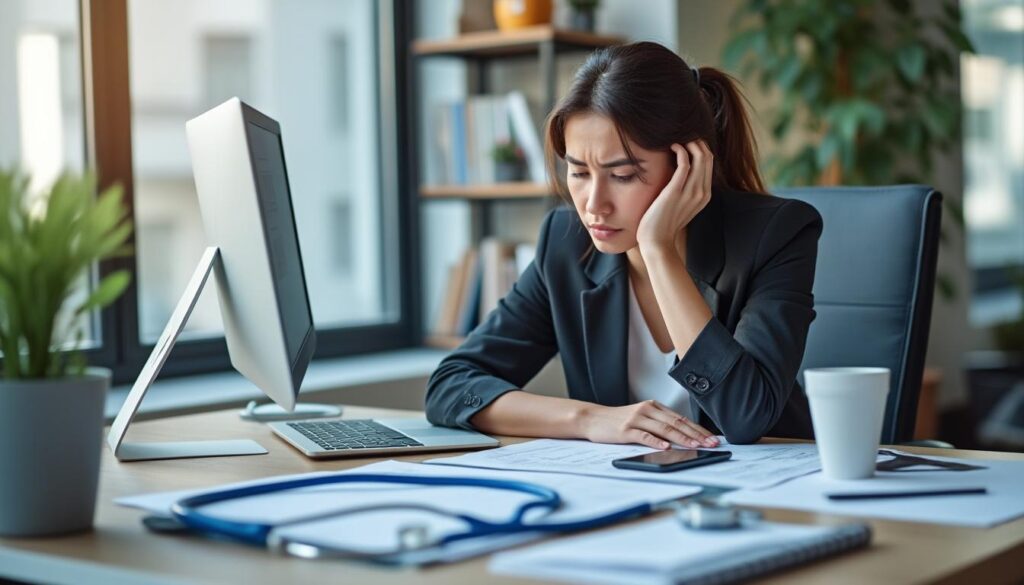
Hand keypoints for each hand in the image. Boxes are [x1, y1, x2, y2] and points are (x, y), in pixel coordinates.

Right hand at [578, 399, 719, 449]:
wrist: (593, 419)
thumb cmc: (619, 421)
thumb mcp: (642, 418)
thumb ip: (659, 424)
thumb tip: (684, 437)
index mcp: (654, 407)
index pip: (681, 419)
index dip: (698, 429)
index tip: (712, 438)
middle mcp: (647, 410)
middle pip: (676, 423)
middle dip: (696, 435)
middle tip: (711, 444)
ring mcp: (636, 419)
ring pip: (664, 429)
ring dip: (682, 438)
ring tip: (696, 446)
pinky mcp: (626, 430)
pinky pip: (644, 435)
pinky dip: (656, 441)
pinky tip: (666, 446)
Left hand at [635, 141, 713, 253]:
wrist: (657, 242)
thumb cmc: (664, 223)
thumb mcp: (680, 204)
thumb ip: (685, 190)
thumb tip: (680, 173)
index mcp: (704, 195)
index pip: (710, 164)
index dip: (700, 149)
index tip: (688, 142)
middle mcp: (702, 192)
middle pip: (708, 157)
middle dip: (697, 142)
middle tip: (682, 136)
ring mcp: (690, 192)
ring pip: (700, 157)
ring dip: (689, 143)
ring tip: (676, 140)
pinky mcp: (675, 191)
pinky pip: (684, 163)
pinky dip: (680, 151)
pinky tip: (672, 147)